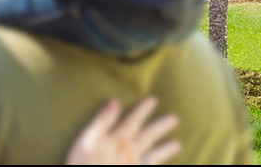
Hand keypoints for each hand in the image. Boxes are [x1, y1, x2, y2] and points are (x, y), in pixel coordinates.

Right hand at [66, 97, 180, 164]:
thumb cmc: (82, 164)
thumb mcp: (87, 139)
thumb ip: (102, 121)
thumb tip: (115, 102)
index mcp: (118, 140)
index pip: (133, 121)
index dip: (143, 110)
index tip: (154, 100)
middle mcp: (130, 152)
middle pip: (148, 137)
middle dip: (161, 127)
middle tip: (175, 119)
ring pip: (154, 156)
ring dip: (165, 150)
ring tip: (178, 145)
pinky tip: (163, 166)